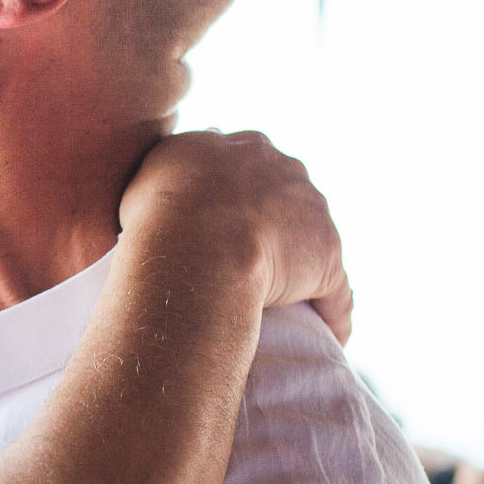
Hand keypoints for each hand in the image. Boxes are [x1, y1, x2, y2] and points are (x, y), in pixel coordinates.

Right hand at [120, 130, 352, 343]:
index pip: (245, 167)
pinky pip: (334, 289)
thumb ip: (166, 175)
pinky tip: (327, 336)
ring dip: (301, 267)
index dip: (231, 195)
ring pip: (311, 240)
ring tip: (284, 304)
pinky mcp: (327, 258)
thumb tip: (166, 190)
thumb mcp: (148, 174)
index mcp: (241, 147)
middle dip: (273, 221)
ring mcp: (311, 211)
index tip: (217, 221)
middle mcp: (283, 168)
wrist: (196, 242)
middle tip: (244, 260)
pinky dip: (331, 312)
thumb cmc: (159, 213)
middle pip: (285, 195)